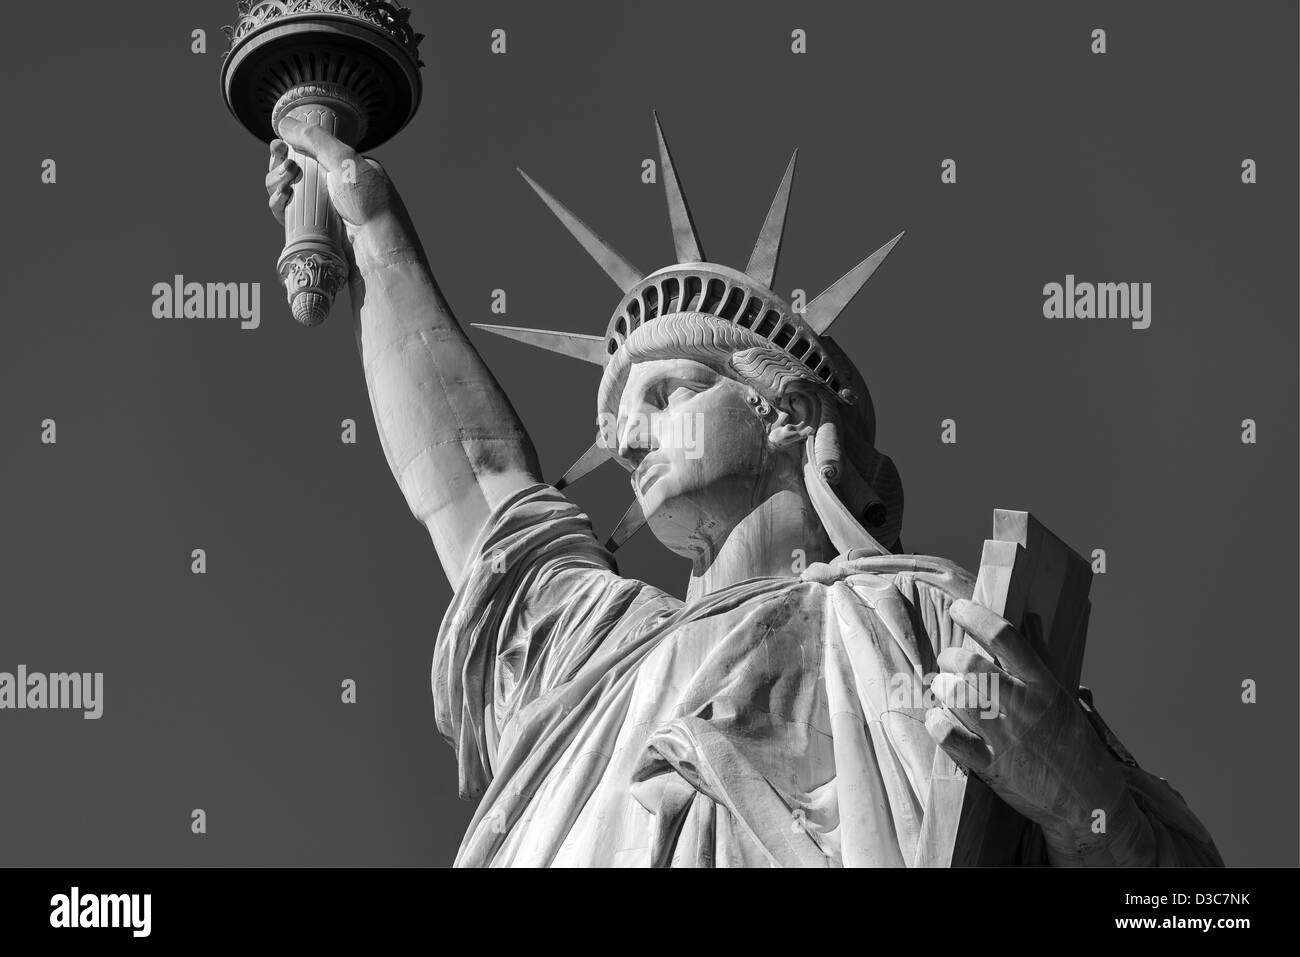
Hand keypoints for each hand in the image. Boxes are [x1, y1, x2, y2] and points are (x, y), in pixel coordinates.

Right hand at [264, 116, 396, 236]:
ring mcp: (323, 210)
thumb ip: (315, 139)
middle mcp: (334, 187)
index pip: (310, 152)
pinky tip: (281, 200)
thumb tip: (284, 124)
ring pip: (287, 192)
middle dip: (279, 166)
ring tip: (284, 185)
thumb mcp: (346, 161)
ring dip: (276, 183)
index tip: (277, 145)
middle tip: (285, 168)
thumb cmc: (370, 204)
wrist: (378, 250)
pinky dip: (278, 204)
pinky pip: (287, 214)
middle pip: (293, 171)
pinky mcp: (313, 231)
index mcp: (346, 168)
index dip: (289, 147)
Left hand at [924, 598, 1138, 853]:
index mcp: (1045, 686)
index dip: (976, 616)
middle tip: (948, 661)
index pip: (1006, 638)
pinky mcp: (992, 768)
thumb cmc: (1074, 743)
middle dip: (950, 657)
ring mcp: (1007, 738)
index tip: (958, 608)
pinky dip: (938, 724)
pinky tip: (938, 718)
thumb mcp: (1061, 696)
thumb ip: (1040, 656)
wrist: (1091, 802)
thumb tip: (1030, 617)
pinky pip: (952, 739)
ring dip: (942, 687)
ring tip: (943, 688)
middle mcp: (1025, 707)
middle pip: (973, 665)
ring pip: (958, 697)